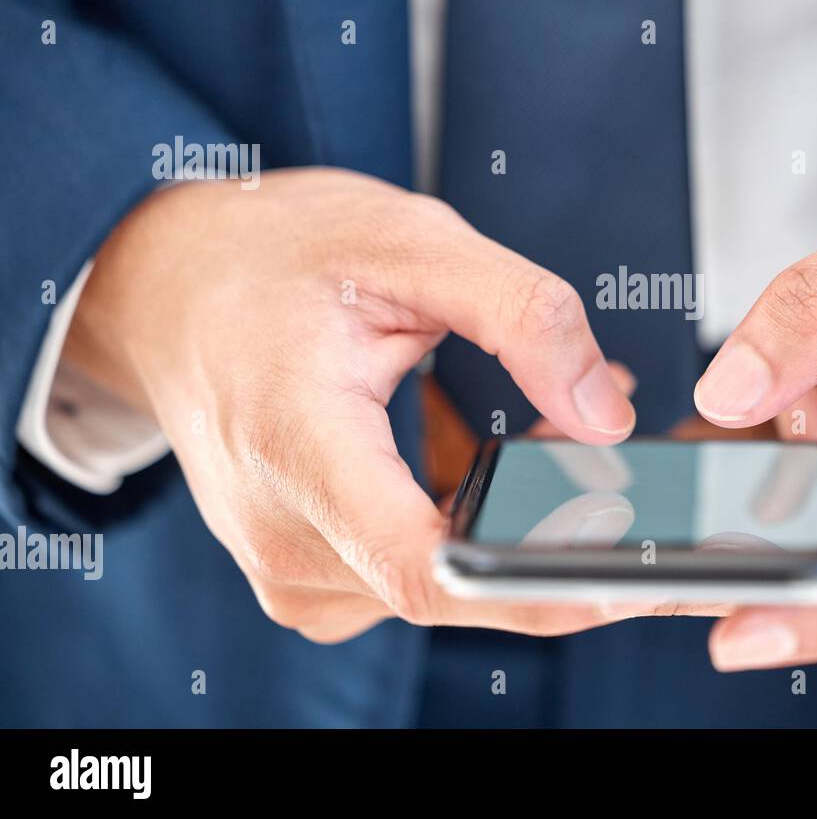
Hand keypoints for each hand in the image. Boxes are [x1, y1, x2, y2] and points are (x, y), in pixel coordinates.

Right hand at [64, 168, 644, 642]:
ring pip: (444, 590)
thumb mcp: (410, 242)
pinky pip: (415, 581)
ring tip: (556, 438)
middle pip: (455, 589)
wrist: (168, 289)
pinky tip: (500, 470)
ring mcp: (287, 568)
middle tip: (630, 473)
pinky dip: (475, 534)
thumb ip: (522, 316)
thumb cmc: (272, 258)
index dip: (540, 583)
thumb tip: (608, 414)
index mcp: (295, 449)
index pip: (428, 570)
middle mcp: (281, 536)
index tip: (634, 569)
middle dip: (558, 541)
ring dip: (520, 532)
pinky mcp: (306, 575)